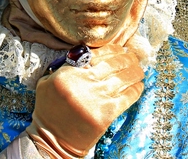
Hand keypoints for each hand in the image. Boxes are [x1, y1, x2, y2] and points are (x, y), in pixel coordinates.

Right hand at [27, 44, 143, 156]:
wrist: (53, 139)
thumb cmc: (49, 108)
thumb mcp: (48, 81)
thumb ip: (65, 66)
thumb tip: (88, 55)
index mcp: (69, 72)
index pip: (95, 53)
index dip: (111, 49)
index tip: (119, 48)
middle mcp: (85, 82)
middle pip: (113, 64)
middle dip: (127, 58)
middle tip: (133, 56)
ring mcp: (97, 98)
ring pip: (123, 79)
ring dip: (134, 72)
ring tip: (139, 69)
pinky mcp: (106, 114)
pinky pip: (126, 98)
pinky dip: (135, 90)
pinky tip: (139, 85)